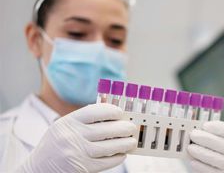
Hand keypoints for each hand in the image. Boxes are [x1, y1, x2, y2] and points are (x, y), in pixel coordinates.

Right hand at [17, 103, 136, 172]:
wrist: (38, 168)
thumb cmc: (56, 144)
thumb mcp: (64, 127)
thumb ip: (85, 120)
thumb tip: (113, 115)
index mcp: (68, 122)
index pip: (95, 111)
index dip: (111, 110)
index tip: (121, 112)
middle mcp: (71, 136)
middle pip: (106, 130)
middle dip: (123, 128)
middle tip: (132, 128)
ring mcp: (76, 152)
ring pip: (109, 147)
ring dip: (124, 144)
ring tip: (132, 141)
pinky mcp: (81, 167)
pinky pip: (105, 162)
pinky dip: (117, 158)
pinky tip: (122, 154)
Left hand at [188, 121, 223, 172]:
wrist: (223, 167)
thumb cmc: (216, 150)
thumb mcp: (217, 139)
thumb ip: (207, 133)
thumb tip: (194, 128)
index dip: (218, 128)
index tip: (205, 125)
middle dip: (207, 139)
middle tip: (193, 135)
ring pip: (221, 160)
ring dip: (203, 153)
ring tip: (191, 148)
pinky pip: (214, 172)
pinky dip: (202, 166)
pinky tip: (193, 161)